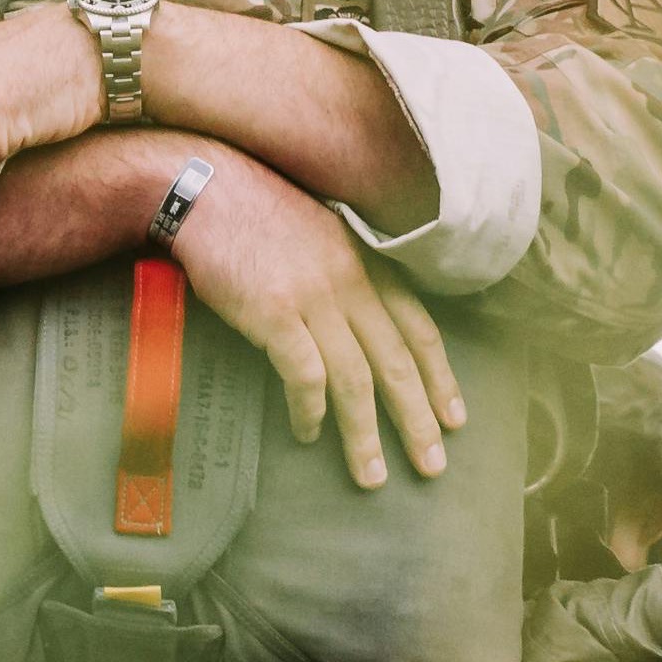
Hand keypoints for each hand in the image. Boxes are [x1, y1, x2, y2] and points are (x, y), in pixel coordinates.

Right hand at [170, 165, 462, 490]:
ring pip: (356, 378)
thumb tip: (360, 325)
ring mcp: (314, 297)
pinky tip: (308, 434)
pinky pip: (304, 374)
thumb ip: (347, 275)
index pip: (419, 328)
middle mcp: (350, 282)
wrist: (207, 186)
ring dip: (365, 434)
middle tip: (432, 466)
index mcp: (366, 264)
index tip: (455, 419)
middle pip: (397, 361)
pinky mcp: (274, 312)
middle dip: (418, 418)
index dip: (440, 377)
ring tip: (372, 475)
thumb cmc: (258, 212)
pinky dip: (310, 410)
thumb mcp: (323, 234)